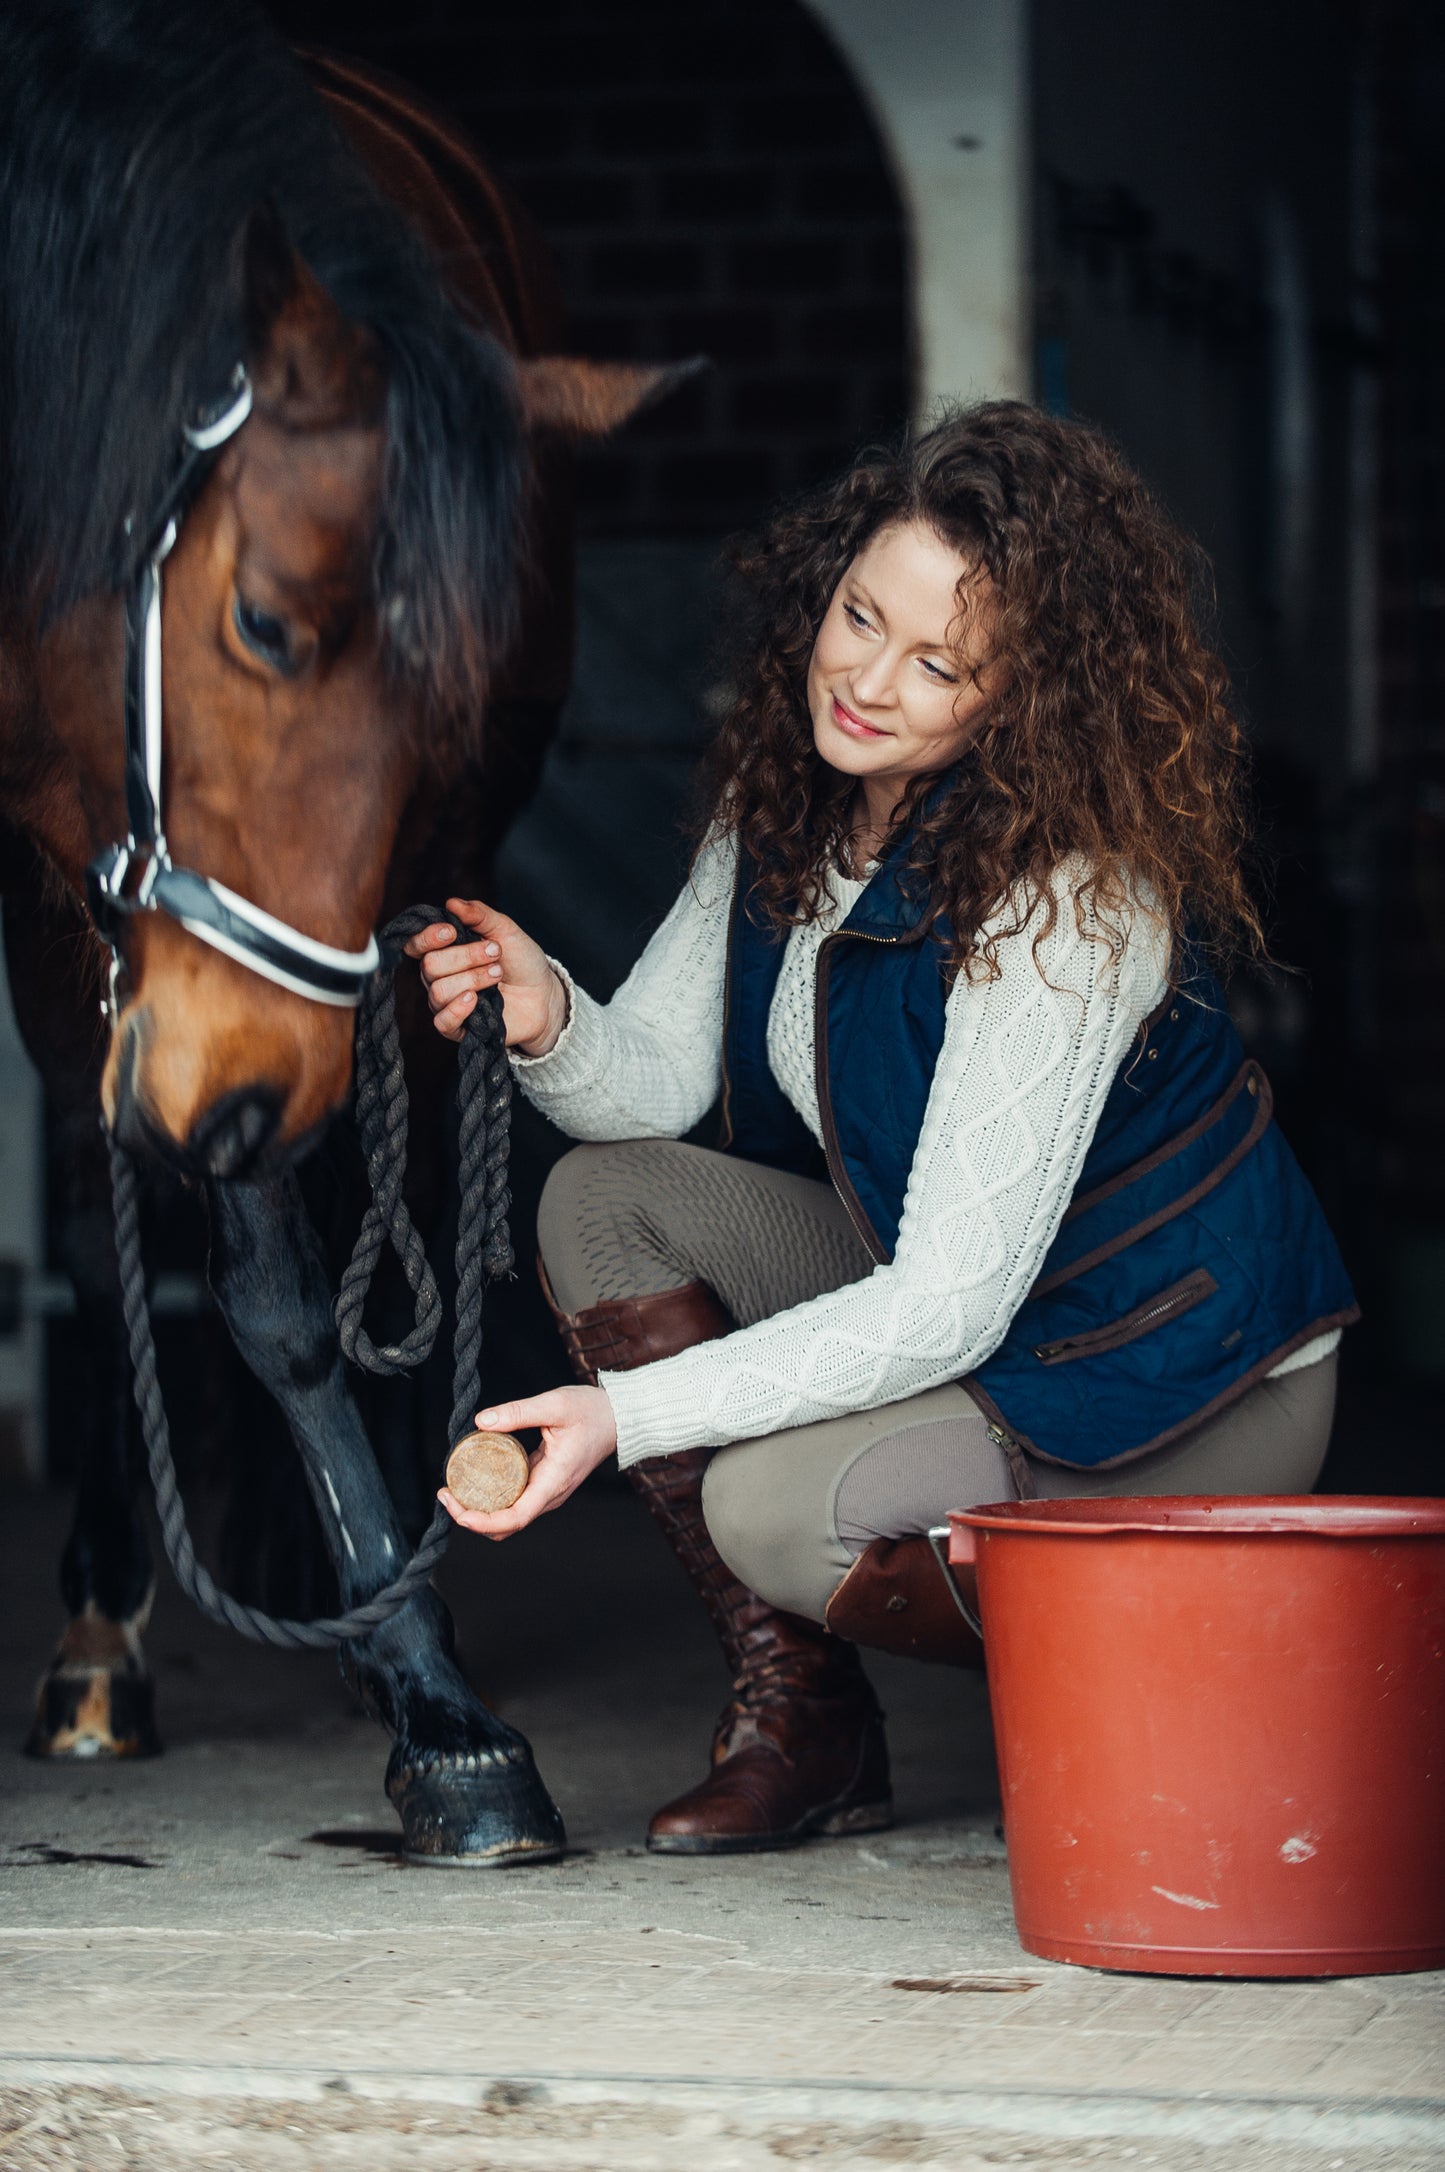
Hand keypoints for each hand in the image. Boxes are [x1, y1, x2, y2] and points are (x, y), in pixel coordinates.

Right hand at [403, 896, 566, 1053]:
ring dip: (472, 979)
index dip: (427, 937)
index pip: (417, 945)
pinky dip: (457, 1009)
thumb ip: (479, 915)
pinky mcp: (460, 1028)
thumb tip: (452, 902)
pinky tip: (475, 999)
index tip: (452, 932)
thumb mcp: (505, 930)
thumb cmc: (522, 961)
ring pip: (439, 991)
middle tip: (496, 953)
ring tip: (498, 974)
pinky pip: (442, 1022)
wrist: (545, 994)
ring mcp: (448, 1003)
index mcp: (445, 951)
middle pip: (431, 966)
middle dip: (465, 956)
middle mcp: (440, 977)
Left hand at [437, 1386, 616, 1538]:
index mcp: (554, 1481)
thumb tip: (481, 1421)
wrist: (620, 1417)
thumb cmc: (592, 1411)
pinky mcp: (544, 1484)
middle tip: (445, 1493)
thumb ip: (518, 1412)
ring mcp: (548, 1492)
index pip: (515, 1518)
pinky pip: (515, 1502)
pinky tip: (475, 1480)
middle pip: (506, 1525)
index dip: (482, 1522)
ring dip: (480, 1510)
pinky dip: (492, 1499)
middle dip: (472, 1517)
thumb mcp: (555, 1404)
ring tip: (453, 1488)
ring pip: (509, 1517)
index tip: (457, 1509)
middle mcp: (551, 1494)